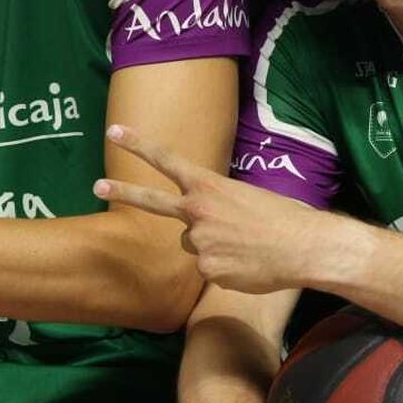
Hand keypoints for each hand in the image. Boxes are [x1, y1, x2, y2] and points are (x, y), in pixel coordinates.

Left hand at [94, 124, 353, 293]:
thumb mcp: (248, 197)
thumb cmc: (286, 218)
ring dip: (211, 246)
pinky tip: (248, 264)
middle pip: (153, 202)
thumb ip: (219, 205)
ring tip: (244, 245)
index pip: (168, 161)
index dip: (139, 145)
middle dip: (123, 191)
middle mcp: (198, 211)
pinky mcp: (207, 270)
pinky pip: (208, 270)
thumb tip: (209, 224)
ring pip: (193, 245)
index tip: (115, 132)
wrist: (305, 247)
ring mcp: (200, 242)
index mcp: (210, 186)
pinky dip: (226, 268)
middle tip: (96, 185)